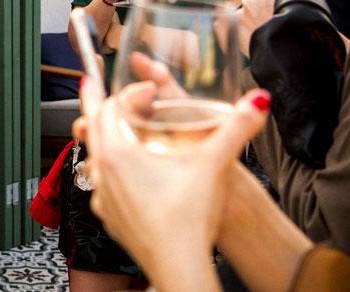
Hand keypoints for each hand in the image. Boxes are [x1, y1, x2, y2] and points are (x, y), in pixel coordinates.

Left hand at [73, 79, 271, 288]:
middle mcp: (102, 172)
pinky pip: (102, 183)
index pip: (110, 107)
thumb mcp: (213, 165)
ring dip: (103, 136)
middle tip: (93, 83)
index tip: (151, 91)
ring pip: (94, 155)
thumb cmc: (188, 219)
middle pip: (92, 125)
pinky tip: (125, 172)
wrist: (179, 266)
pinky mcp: (111, 216)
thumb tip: (257, 102)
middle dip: (98, 102)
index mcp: (118, 153)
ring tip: (111, 126)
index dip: (130, 92)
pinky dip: (109, 168)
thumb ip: (236, 129)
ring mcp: (103, 196)